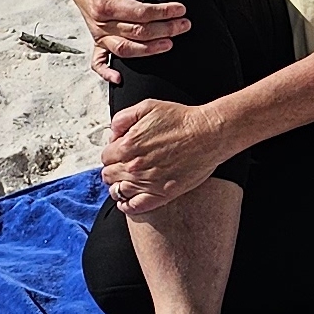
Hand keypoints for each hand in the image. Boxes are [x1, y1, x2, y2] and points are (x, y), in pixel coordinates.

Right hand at [67, 0, 188, 77]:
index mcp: (104, 5)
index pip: (139, 13)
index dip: (162, 12)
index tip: (180, 9)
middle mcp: (100, 23)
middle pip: (137, 32)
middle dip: (164, 30)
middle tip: (185, 25)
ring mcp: (98, 35)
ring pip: (125, 49)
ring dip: (149, 49)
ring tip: (170, 44)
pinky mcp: (97, 40)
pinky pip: (98, 61)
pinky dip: (106, 72)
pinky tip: (119, 79)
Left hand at [99, 99, 226, 217]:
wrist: (208, 134)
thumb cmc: (181, 120)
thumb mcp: (146, 107)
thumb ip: (122, 119)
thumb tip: (113, 134)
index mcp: (127, 146)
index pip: (105, 157)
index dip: (112, 154)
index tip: (120, 153)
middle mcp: (134, 167)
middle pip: (109, 175)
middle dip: (114, 169)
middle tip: (124, 166)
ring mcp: (147, 183)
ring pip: (118, 192)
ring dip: (119, 186)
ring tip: (127, 181)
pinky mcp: (161, 194)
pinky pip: (134, 207)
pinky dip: (127, 205)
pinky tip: (128, 201)